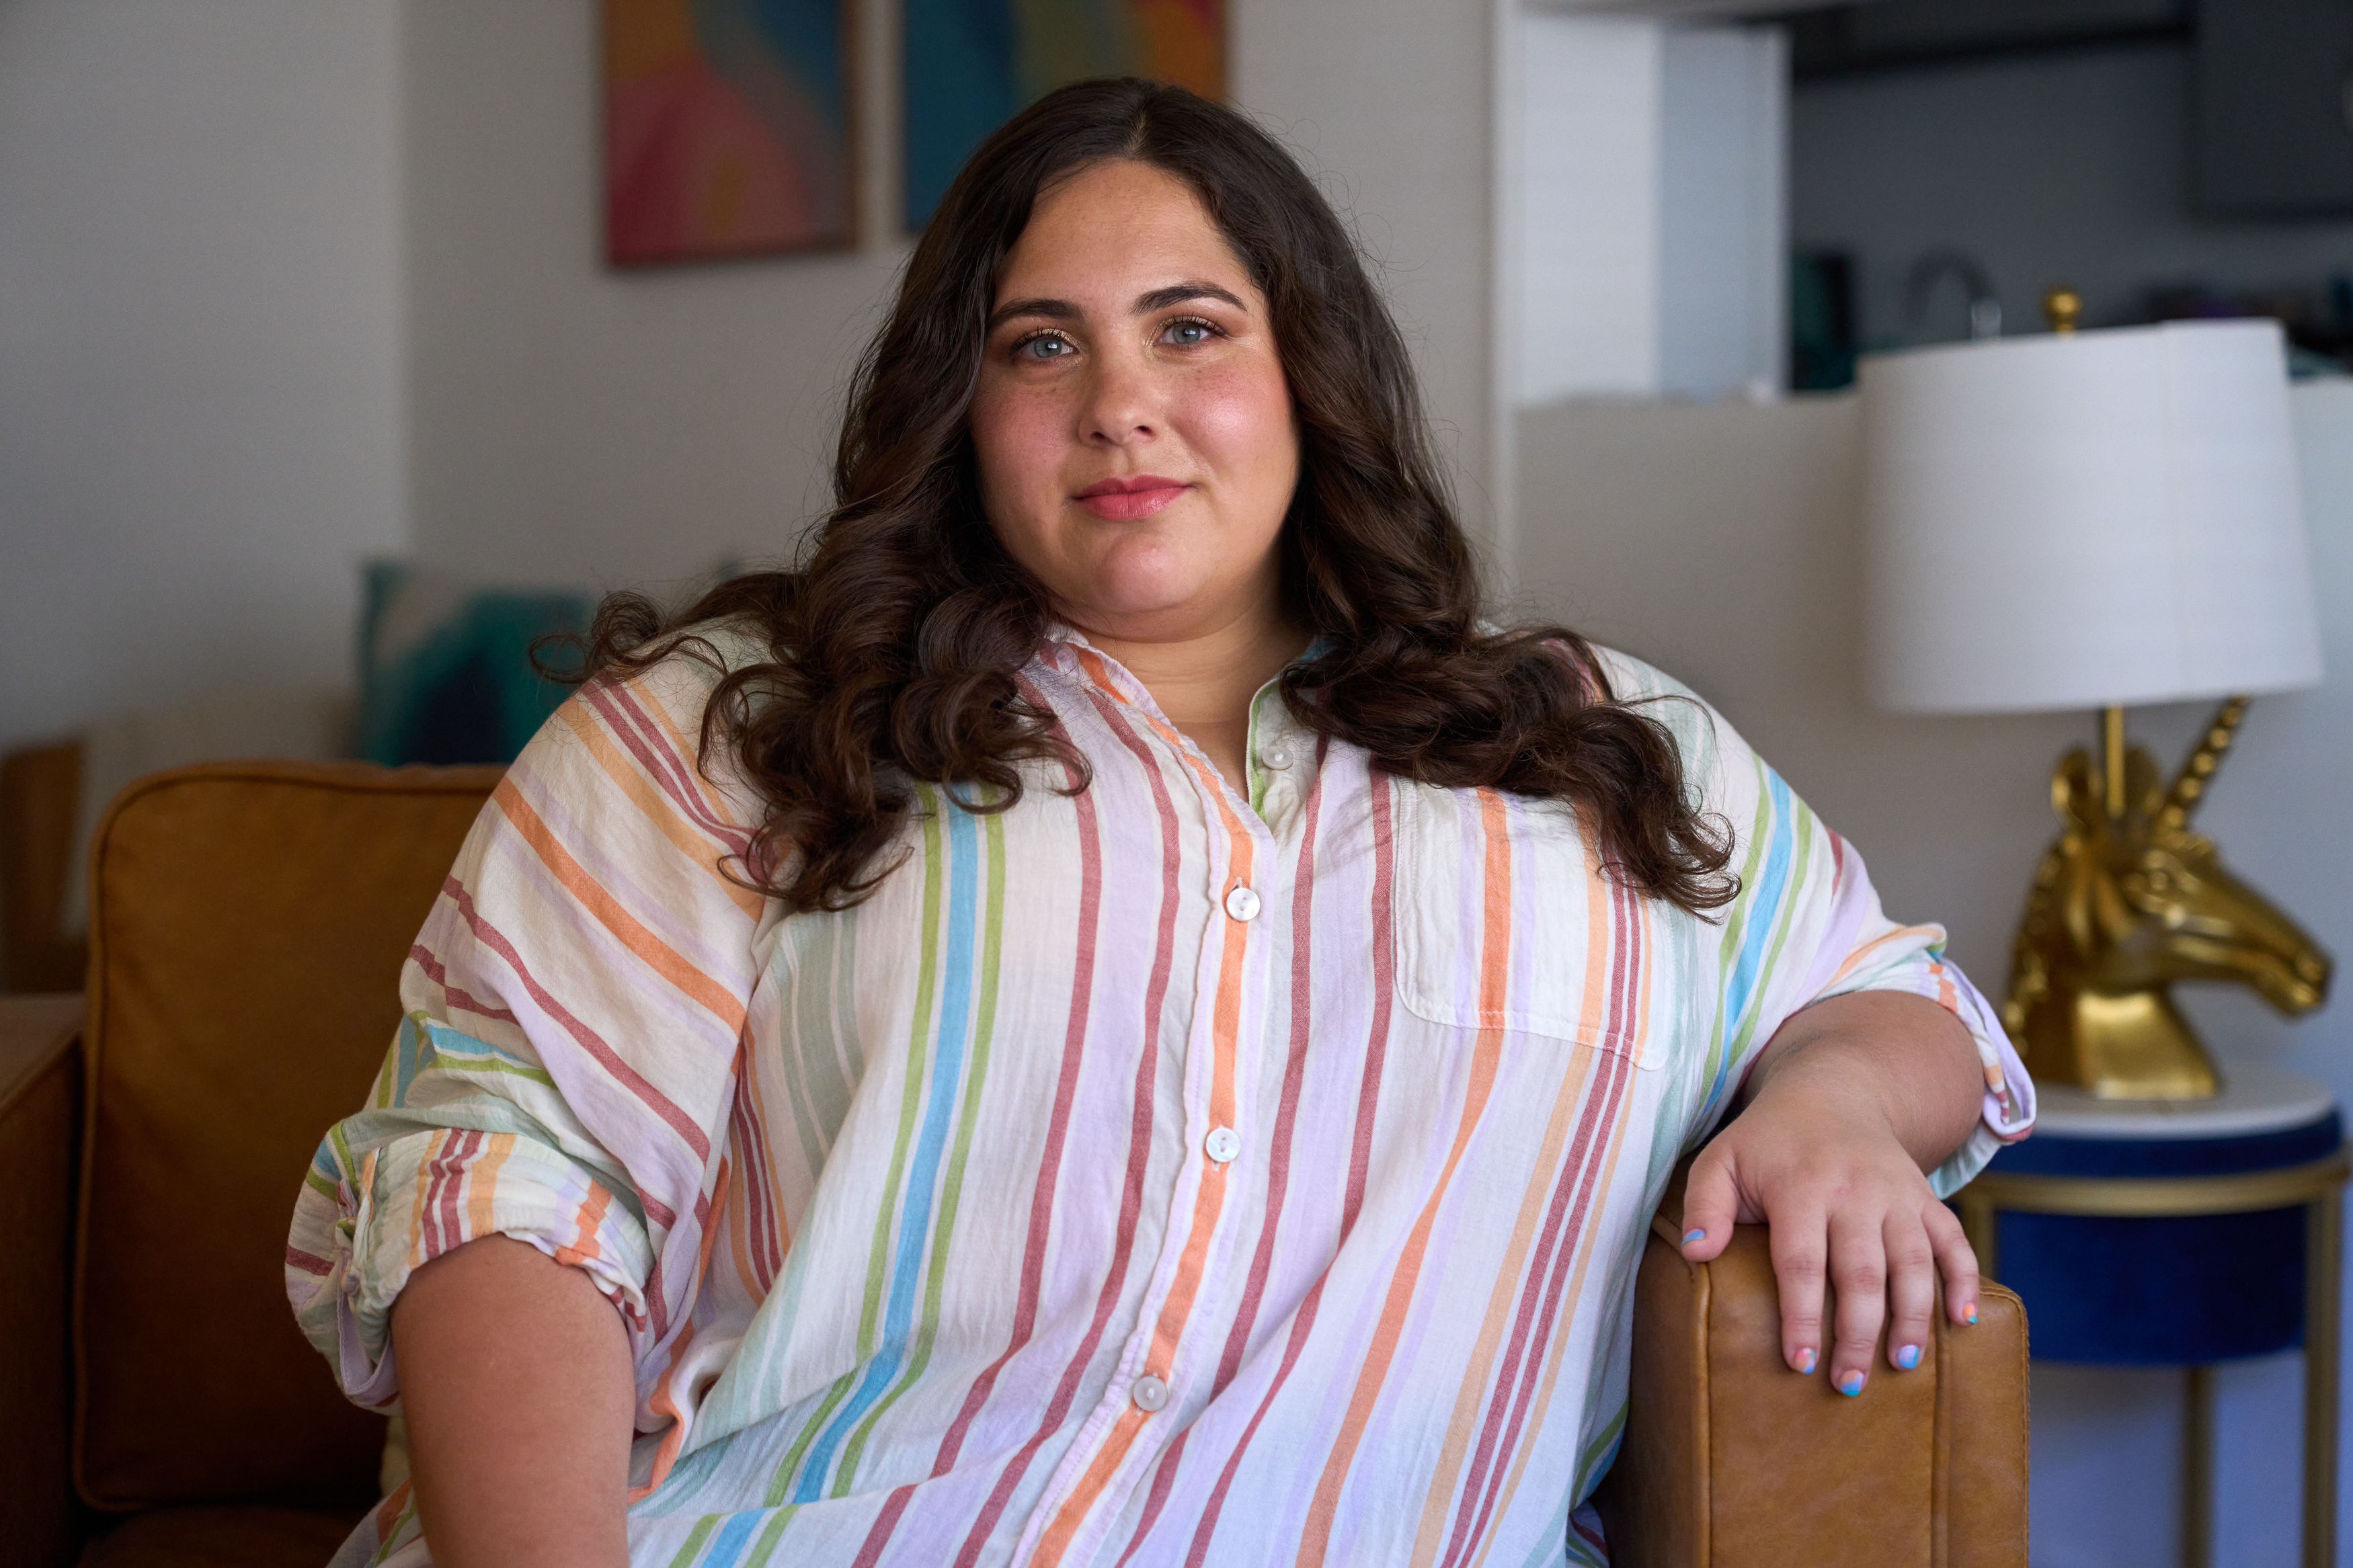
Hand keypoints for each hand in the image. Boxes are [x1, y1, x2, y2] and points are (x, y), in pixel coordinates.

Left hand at [1674, 991, 1984, 1395]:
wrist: (1833, 1092)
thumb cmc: (1767, 1142)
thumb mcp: (1721, 1160)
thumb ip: (1704, 1205)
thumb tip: (1695, 1253)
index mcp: (1799, 1185)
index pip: (1800, 1261)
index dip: (1801, 1314)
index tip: (1799, 1363)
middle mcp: (1854, 1190)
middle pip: (1861, 1271)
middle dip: (1857, 1332)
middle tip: (1848, 1384)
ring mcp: (1896, 1194)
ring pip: (1914, 1262)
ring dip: (1912, 1317)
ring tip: (1902, 1364)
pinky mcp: (1925, 1197)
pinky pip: (1954, 1240)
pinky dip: (1965, 1279)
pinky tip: (1962, 1321)